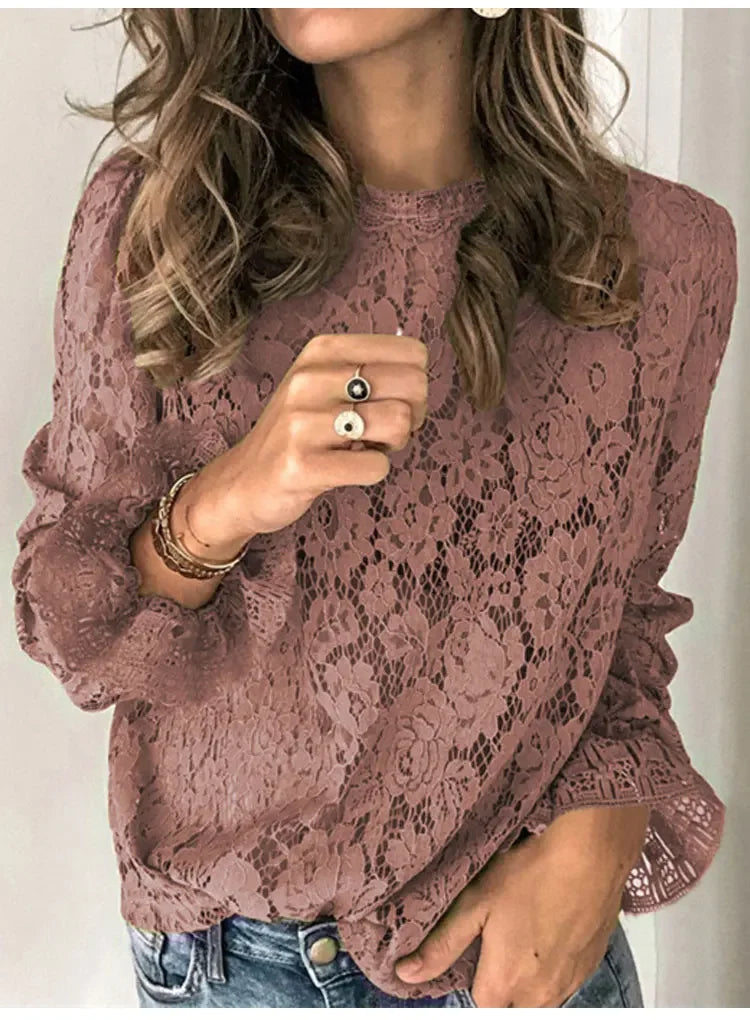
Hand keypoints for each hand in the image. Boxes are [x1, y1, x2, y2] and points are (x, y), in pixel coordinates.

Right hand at [182, 331, 428, 548]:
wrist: (244, 481)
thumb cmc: (300, 433)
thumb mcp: (326, 385)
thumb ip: (372, 371)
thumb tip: (423, 377)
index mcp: (323, 350)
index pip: (413, 354)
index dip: (417, 385)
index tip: (393, 404)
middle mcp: (311, 378)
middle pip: (413, 386)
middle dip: (412, 416)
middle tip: (385, 433)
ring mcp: (303, 422)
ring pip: (397, 422)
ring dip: (393, 445)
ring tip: (365, 447)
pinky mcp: (302, 465)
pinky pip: (376, 466)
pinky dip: (372, 472)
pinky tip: (347, 469)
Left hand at [394, 804, 649, 1007]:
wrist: (591, 855)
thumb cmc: (531, 874)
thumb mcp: (475, 903)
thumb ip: (441, 945)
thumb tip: (406, 973)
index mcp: (505, 983)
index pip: (479, 1001)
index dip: (473, 972)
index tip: (477, 943)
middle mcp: (540, 995)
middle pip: (511, 1002)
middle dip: (502, 978)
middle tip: (501, 933)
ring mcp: (570, 982)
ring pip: (540, 993)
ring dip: (529, 971)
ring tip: (526, 925)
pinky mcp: (592, 965)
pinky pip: (565, 977)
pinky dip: (554, 959)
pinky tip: (551, 922)